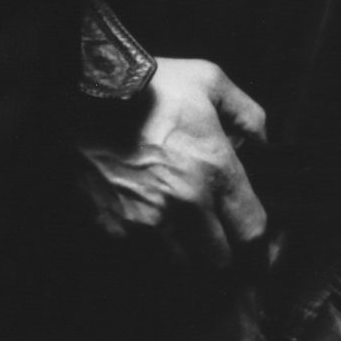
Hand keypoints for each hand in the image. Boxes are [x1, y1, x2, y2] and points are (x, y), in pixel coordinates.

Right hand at [78, 57, 267, 266]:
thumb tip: (261, 144)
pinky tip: (138, 215)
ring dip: (181, 249)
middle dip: (217, 245)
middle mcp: (185, 203)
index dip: (260, 245)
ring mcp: (147, 219)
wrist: (79, 89)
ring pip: (179, 262)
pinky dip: (142, 241)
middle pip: (218, 258)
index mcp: (214, 169)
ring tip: (173, 224)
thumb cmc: (144, 83)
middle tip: (208, 228)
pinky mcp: (113, 226)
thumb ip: (247, 114)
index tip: (258, 249)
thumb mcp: (208, 79)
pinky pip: (138, 251)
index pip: (252, 231)